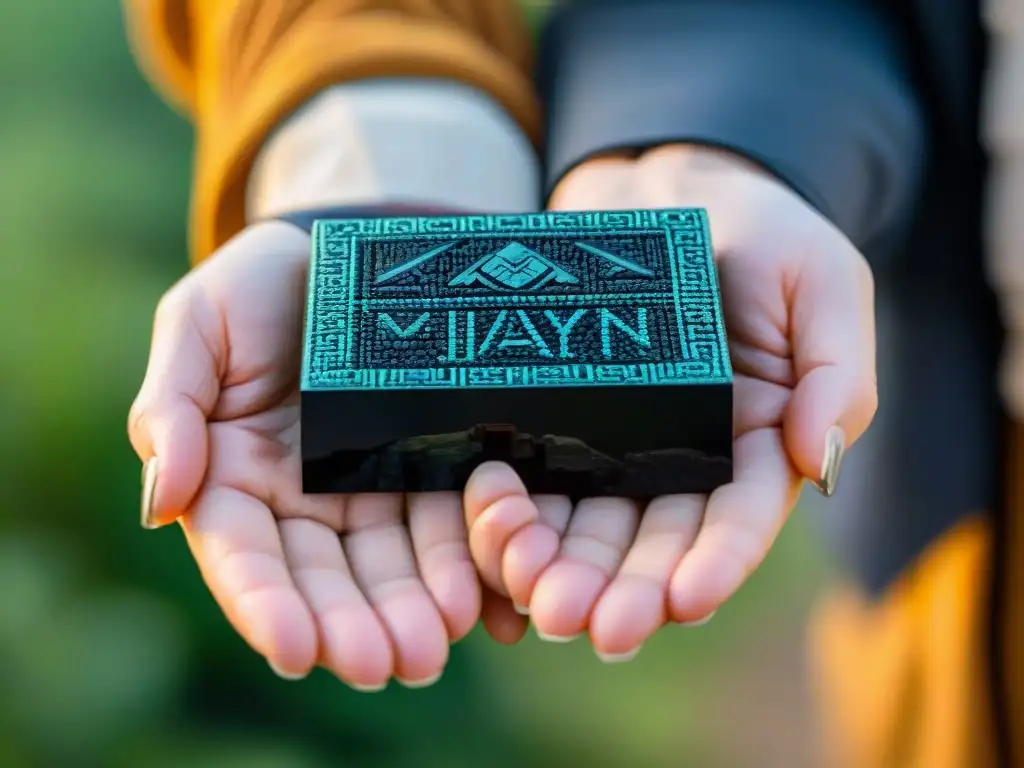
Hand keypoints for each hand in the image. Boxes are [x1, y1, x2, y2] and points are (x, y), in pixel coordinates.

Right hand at [128, 221, 521, 688]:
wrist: (340, 249)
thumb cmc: (254, 285)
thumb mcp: (197, 326)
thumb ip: (172, 408)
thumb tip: (162, 503)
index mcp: (232, 478)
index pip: (243, 556)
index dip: (267, 605)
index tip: (297, 651)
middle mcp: (301, 500)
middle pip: (325, 576)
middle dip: (354, 625)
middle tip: (390, 666)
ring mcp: (368, 488)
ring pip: (388, 563)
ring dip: (411, 609)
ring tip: (439, 648)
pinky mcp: (426, 466)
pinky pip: (444, 520)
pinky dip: (461, 561)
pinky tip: (482, 597)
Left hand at [462, 145, 876, 656]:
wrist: (667, 188)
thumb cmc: (763, 233)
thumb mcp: (822, 284)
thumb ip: (835, 373)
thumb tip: (819, 461)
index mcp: (756, 443)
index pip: (741, 518)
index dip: (716, 562)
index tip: (686, 601)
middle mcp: (683, 459)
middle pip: (653, 539)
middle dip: (625, 587)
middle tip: (588, 626)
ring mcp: (617, 443)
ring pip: (589, 522)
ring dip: (563, 567)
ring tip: (535, 600)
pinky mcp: (559, 418)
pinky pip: (537, 476)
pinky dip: (517, 513)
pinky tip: (493, 538)